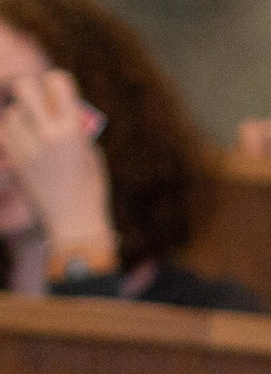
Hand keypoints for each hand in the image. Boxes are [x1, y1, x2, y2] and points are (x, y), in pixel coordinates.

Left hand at [0, 70, 113, 252]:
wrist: (73, 223)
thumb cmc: (90, 189)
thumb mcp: (90, 154)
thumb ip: (74, 128)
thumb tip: (57, 109)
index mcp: (71, 132)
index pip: (58, 82)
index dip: (59, 82)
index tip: (62, 92)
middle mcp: (46, 135)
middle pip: (24, 88)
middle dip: (32, 90)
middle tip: (42, 103)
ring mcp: (26, 147)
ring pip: (12, 112)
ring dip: (23, 114)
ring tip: (37, 129)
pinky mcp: (14, 159)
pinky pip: (6, 132)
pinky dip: (15, 132)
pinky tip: (28, 142)